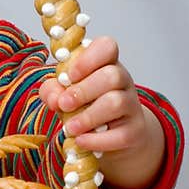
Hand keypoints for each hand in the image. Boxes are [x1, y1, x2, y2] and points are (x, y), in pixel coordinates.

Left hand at [39, 36, 164, 188]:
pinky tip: (81, 141)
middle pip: (112, 76)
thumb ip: (53, 91)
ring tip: (70, 128)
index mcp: (106, 64)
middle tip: (64, 104)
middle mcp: (123, 82)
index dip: (87, 59)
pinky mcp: (135, 132)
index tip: (69, 76)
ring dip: (88, 116)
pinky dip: (96, 140)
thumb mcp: (65, 94)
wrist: (113, 138)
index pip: (107, 47)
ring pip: (116, 103)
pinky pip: (120, 135)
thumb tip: (54, 98)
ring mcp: (132, 106)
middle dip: (83, 91)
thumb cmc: (86, 108)